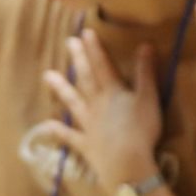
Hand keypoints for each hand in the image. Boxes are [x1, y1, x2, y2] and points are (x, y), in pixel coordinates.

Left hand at [42, 30, 161, 194]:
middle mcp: (96, 104)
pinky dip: (58, 131)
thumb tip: (145, 45)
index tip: (86, 32)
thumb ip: (146, 73)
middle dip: (79, 60)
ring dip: (61, 89)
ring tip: (48, 76)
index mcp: (113, 92)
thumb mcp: (149, 98)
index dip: (95, 49)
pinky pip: (69, 136)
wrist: (127, 162)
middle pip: (86, 79)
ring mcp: (88, 124)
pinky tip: (46, 125)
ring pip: (73, 103)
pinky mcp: (85, 144)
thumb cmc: (141, 130)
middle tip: (69, 43)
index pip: (103, 65)